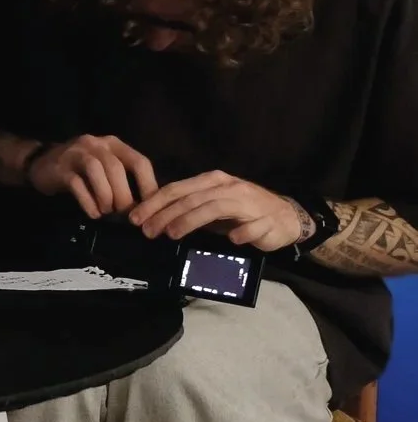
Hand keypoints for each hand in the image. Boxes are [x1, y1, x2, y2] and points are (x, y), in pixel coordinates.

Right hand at [25, 134, 159, 217]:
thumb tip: (145, 207)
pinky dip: (88, 201)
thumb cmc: (81, 170)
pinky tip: (93, 213)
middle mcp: (96, 144)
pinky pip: (77, 184)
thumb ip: (124, 178)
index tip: (150, 208)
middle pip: (116, 168)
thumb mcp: (105, 167)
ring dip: (106, 196)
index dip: (148, 186)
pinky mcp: (60, 167)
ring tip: (106, 212)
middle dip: (124, 195)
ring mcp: (75, 153)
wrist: (41, 164)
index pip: (139, 162)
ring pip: (96, 171)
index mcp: (113, 144)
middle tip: (124, 214)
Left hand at [129, 170, 310, 250]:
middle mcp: (229, 188)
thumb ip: (188, 207)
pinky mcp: (267, 221)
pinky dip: (242, 232)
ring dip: (192, 220)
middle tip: (147, 230)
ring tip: (172, 234)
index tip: (135, 218)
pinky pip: (253, 226)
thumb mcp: (212, 204)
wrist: (285, 216)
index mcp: (213, 181)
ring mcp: (250, 203)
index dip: (154, 203)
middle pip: (192, 199)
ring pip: (216, 208)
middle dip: (165, 214)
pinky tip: (232, 240)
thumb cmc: (243, 210)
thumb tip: (153, 218)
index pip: (177, 189)